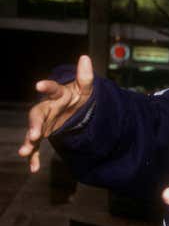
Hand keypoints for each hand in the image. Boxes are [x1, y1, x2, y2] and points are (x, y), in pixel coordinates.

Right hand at [18, 55, 94, 172]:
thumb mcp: (86, 88)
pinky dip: (34, 157)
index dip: (46, 86)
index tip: (39, 84)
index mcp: (58, 94)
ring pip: (33, 131)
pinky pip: (36, 146)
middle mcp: (47, 108)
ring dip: (29, 141)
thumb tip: (85, 57)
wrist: (75, 108)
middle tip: (34, 134)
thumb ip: (86, 76)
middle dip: (35, 124)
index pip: (52, 89)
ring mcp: (44, 122)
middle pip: (37, 114)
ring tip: (24, 152)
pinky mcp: (43, 134)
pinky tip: (33, 168)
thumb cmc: (78, 96)